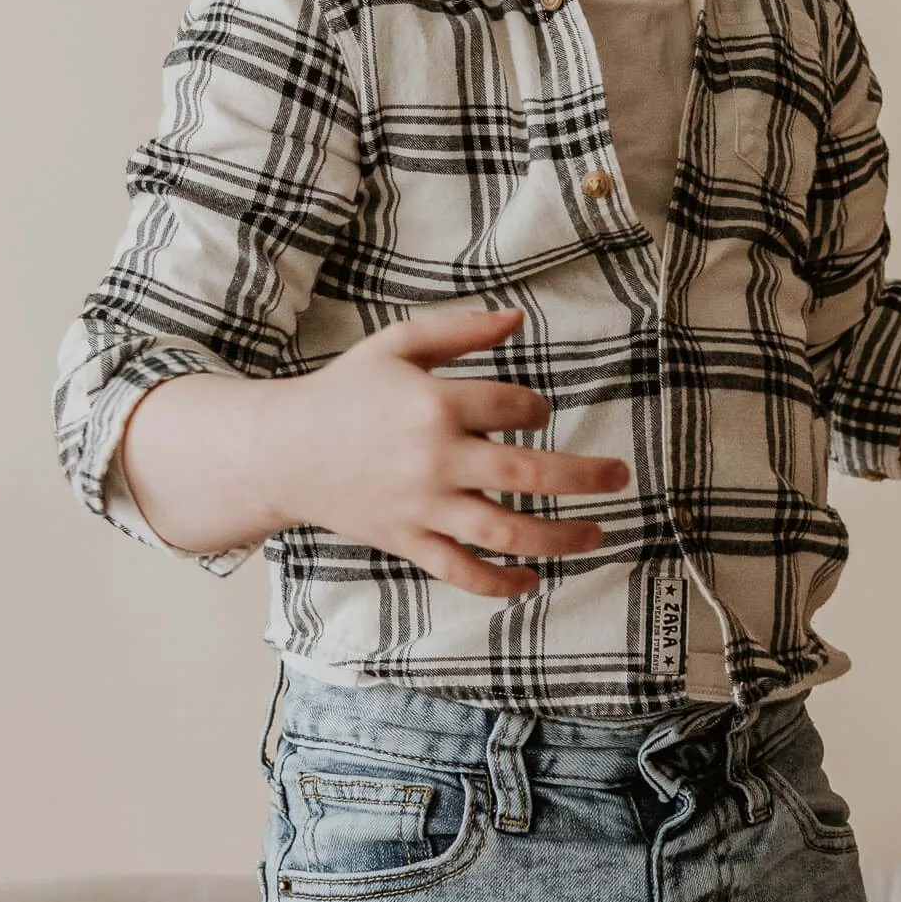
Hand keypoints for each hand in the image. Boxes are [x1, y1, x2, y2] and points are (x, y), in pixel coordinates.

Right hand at [269, 303, 627, 598]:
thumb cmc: (346, 391)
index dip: (538, 408)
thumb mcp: (397, 345)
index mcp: (434, 403)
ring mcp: (421, 506)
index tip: (536, 412)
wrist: (281, 451)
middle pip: (526, 473)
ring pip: (504, 531)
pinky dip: (500, 583)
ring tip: (596, 535)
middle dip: (584, 477)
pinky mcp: (407, 541)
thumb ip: (461, 331)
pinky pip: (461, 571)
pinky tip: (532, 580)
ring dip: (559, 538)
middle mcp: (433, 458)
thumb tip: (520, 318)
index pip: (515, 406)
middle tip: (619, 478)